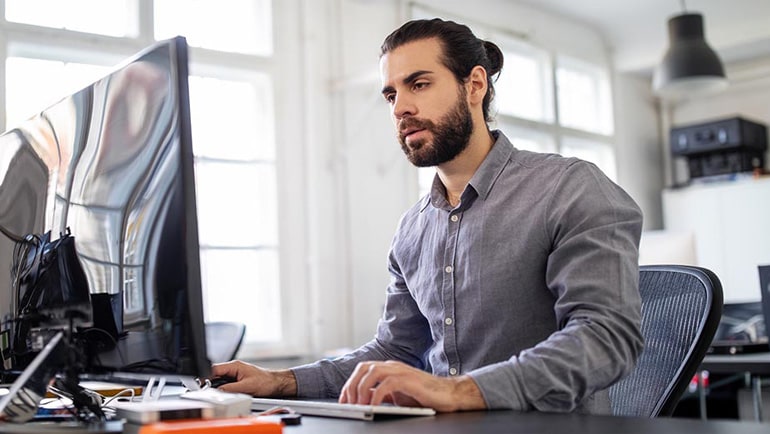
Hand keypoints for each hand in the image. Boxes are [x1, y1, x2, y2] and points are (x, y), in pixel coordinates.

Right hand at [209, 360, 296, 396]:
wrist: (276, 384)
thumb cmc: (266, 381)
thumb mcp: (247, 386)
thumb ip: (231, 389)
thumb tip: (218, 392)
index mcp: (234, 366)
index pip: (214, 369)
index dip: (205, 376)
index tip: (200, 384)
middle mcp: (233, 368)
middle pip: (215, 375)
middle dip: (211, 383)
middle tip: (209, 392)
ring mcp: (235, 374)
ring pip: (220, 381)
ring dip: (218, 387)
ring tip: (220, 393)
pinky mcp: (237, 380)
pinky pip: (226, 385)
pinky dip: (224, 390)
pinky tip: (227, 393)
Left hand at [338, 360, 485, 411]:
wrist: (449, 395)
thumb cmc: (424, 396)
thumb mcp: (397, 396)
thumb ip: (381, 393)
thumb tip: (363, 398)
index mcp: (389, 368)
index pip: (363, 370)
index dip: (349, 384)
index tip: (343, 400)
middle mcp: (393, 366)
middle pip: (364, 368)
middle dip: (351, 385)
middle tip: (347, 404)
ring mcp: (401, 371)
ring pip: (372, 372)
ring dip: (361, 389)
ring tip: (358, 406)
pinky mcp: (409, 380)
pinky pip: (387, 384)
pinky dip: (376, 395)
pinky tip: (373, 407)